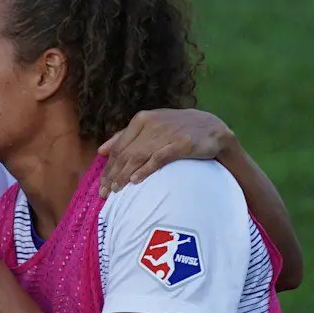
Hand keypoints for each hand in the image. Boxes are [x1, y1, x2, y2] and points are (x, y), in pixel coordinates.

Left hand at [98, 109, 232, 192]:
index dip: (108, 167)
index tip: (102, 185)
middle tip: (105, 193)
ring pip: (138, 156)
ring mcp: (166, 133)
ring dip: (125, 175)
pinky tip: (135, 181)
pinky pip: (158, 158)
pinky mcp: (181, 143)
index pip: (119, 147)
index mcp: (141, 119)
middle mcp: (152, 124)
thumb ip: (125, 136)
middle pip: (126, 153)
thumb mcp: (150, 125)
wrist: (212, 127)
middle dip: (113, 175)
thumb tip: (101, 151)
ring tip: (117, 190)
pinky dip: (145, 170)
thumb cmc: (176, 128)